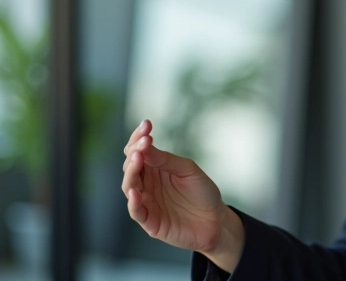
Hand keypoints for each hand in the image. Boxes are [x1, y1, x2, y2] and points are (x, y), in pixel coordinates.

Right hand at [121, 120, 243, 271]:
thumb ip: (166, 160)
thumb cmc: (202, 193)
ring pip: (129, 186)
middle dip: (135, 152)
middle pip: (130, 166)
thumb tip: (145, 146)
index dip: (139, 138)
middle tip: (144, 142)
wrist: (216, 220)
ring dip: (132, 172)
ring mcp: (147, 202)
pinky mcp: (150, 221)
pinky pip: (136, 211)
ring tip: (138, 158)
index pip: (138, 151)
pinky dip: (133, 202)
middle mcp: (147, 184)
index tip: (146, 125)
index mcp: (155, 169)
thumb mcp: (188, 170)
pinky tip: (136, 191)